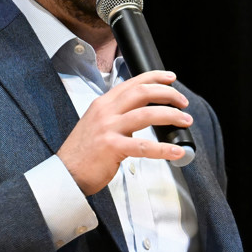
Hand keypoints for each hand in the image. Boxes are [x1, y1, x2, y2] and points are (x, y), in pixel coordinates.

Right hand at [57, 70, 192, 194]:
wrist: (66, 173)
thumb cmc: (82, 152)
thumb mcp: (96, 124)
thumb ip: (116, 115)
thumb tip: (142, 112)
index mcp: (103, 104)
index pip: (132, 83)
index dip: (154, 78)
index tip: (171, 78)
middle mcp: (106, 112)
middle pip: (142, 93)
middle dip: (168, 94)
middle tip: (183, 101)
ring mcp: (108, 129)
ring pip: (147, 114)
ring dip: (171, 116)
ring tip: (185, 120)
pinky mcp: (112, 147)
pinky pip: (144, 146)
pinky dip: (163, 148)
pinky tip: (175, 151)